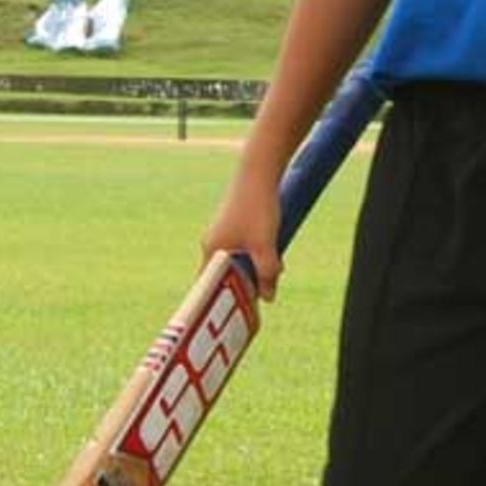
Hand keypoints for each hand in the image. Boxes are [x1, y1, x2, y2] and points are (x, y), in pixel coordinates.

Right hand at [201, 170, 282, 302]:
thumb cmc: (258, 208)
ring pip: (240, 261)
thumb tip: (267, 298)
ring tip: (276, 269)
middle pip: (228, 275)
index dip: (221, 301)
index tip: (235, 314)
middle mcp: (213, 243)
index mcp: (213, 251)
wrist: (259, 172)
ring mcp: (224, 233)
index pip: (209, 286)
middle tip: (264, 294)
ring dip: (256, 268)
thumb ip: (266, 274)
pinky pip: (245, 247)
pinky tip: (276, 248)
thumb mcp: (265, 246)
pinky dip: (259, 253)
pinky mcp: (235, 224)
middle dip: (246, 284)